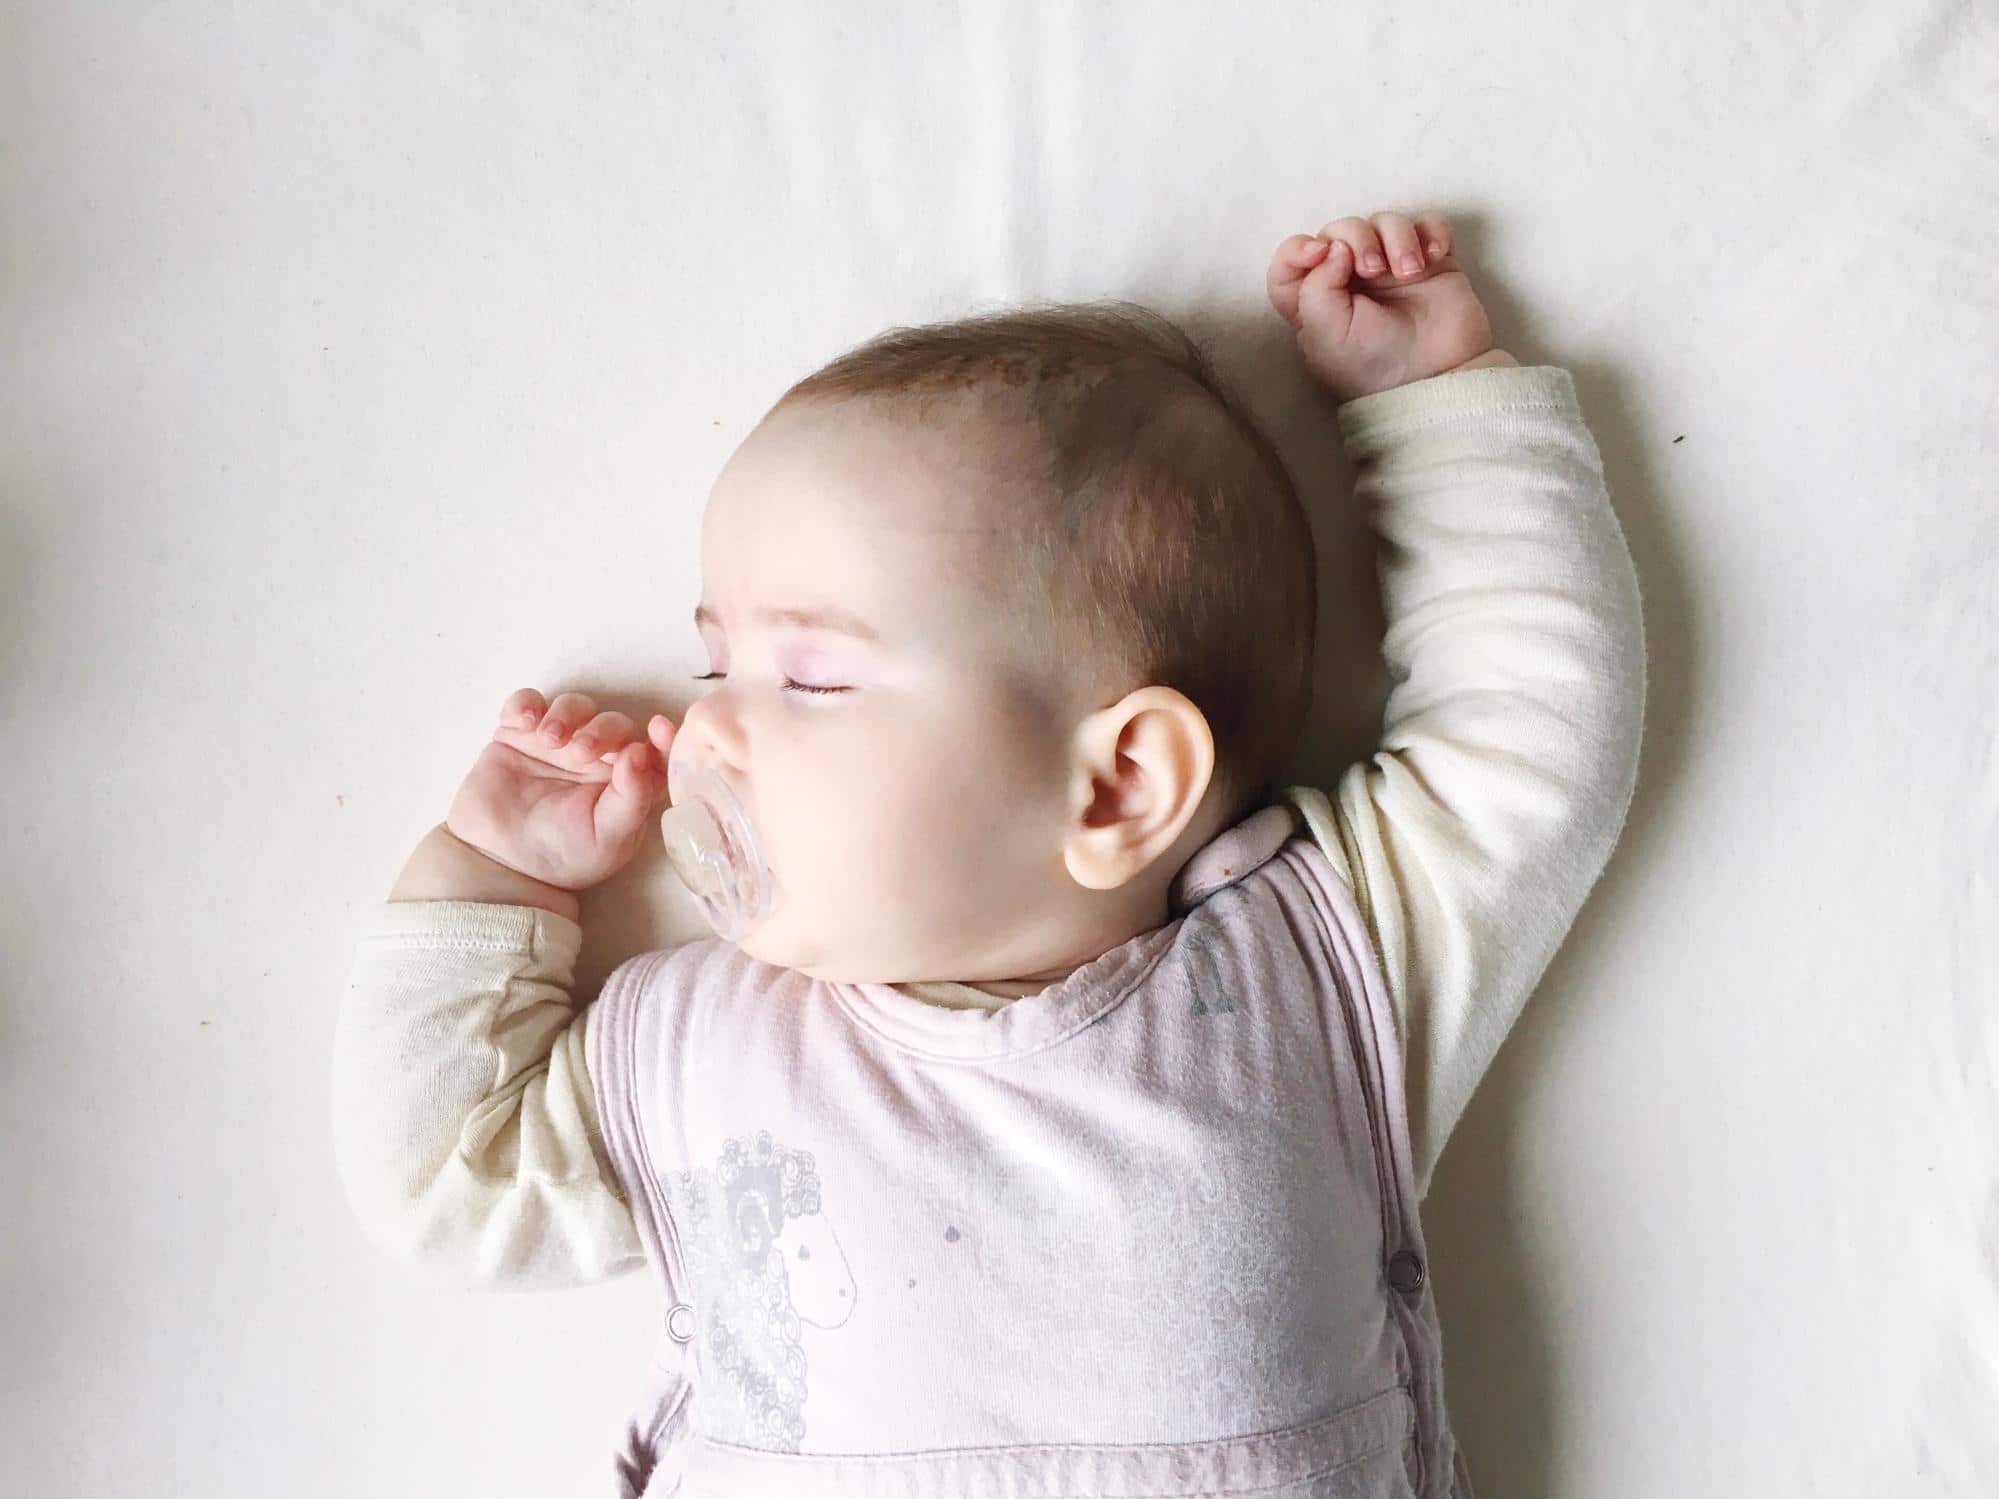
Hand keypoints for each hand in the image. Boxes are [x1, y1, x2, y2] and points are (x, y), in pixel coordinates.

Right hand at [442, 688, 679, 892]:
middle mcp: (598, 758)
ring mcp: (559, 743)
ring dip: (566, 713)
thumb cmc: (562, 856)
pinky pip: (527, 703)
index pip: (655, 752)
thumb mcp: (607, 838)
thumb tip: (641, 751)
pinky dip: (527, 704)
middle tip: (580, 752)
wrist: (500, 863)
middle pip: (614, 723)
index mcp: (627, 783)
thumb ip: (632, 798)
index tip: (658, 728)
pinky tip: (525, 723)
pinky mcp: (520, 734)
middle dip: (602, 729)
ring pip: (575, 706)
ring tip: (549, 739)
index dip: (663, 737)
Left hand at [1266, 211, 1498, 402]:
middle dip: (1356, 238)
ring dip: (1398, 238)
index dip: (1296, 249)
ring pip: (1385, 223)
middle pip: (1340, 232)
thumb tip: (1335, 247)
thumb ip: (1316, 287)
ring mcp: (1391, 269)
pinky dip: (1432, 233)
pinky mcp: (1430, 263)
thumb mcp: (1327, 335)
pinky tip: (1434, 258)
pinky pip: (1428, 225)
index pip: (1289, 263)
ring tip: (1410, 272)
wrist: (1439, 375)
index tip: (1319, 253)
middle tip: (1374, 270)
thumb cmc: (1376, 364)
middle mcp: (1350, 281)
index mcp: (1316, 302)